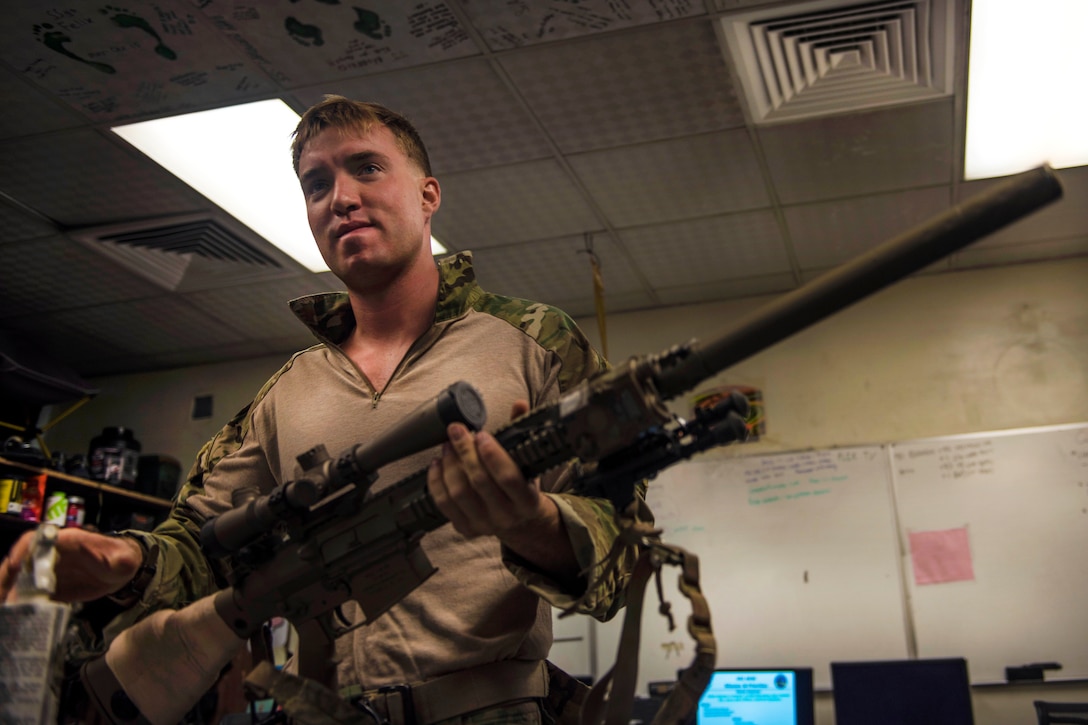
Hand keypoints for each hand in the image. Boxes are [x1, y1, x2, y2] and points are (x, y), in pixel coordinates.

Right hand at [0, 528, 142, 602]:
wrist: (122, 570)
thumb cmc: (121, 558)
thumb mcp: (123, 559)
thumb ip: (119, 561)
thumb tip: (120, 563)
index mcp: (67, 542)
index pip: (37, 540)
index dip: (23, 550)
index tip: (16, 566)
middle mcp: (52, 556)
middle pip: (21, 562)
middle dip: (7, 577)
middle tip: (4, 596)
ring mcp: (48, 573)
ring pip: (20, 580)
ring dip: (10, 592)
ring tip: (7, 609)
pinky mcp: (51, 589)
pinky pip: (30, 596)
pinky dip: (22, 606)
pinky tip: (17, 618)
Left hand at [427, 401, 577, 578]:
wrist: (520, 521)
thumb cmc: (523, 485)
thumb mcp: (528, 462)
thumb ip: (521, 433)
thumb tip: (519, 404)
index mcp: (527, 501)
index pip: (508, 477)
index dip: (492, 454)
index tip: (481, 434)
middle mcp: (506, 517)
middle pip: (479, 482)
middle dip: (465, 451)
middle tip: (456, 431)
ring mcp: (484, 525)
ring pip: (459, 493)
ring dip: (449, 464)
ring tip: (447, 445)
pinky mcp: (465, 529)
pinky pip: (443, 504)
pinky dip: (436, 481)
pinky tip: (437, 464)